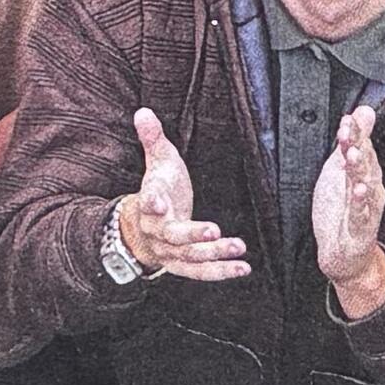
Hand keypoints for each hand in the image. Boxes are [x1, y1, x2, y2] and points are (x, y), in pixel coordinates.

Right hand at [110, 108, 250, 287]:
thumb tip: (143, 111)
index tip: (157, 201)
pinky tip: (243, 268)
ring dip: (214, 254)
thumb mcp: (157, 161)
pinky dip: (220, 272)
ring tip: (239, 247)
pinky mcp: (182, 265)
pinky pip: (200, 272)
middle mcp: (157, 231)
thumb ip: (153, 139)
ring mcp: (169, 251)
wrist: (141, 230)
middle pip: (172, 235)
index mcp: (148, 203)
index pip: (147, 202)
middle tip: (214, 230)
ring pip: (189, 256)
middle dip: (192, 234)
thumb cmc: (158, 188)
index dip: (151, 202)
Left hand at [306, 102, 384, 316]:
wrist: (344, 254)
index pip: (362, 146)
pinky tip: (358, 190)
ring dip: (360, 170)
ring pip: (365, 185)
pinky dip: (361, 202)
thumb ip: (352, 142)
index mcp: (363, 172)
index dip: (355, 132)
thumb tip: (364, 110)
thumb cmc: (342, 210)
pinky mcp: (362, 228)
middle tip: (349, 131)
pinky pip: (362, 213)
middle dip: (358, 145)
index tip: (348, 118)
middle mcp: (369, 187)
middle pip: (365, 162)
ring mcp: (367, 207)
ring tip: (354, 155)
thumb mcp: (340, 171)